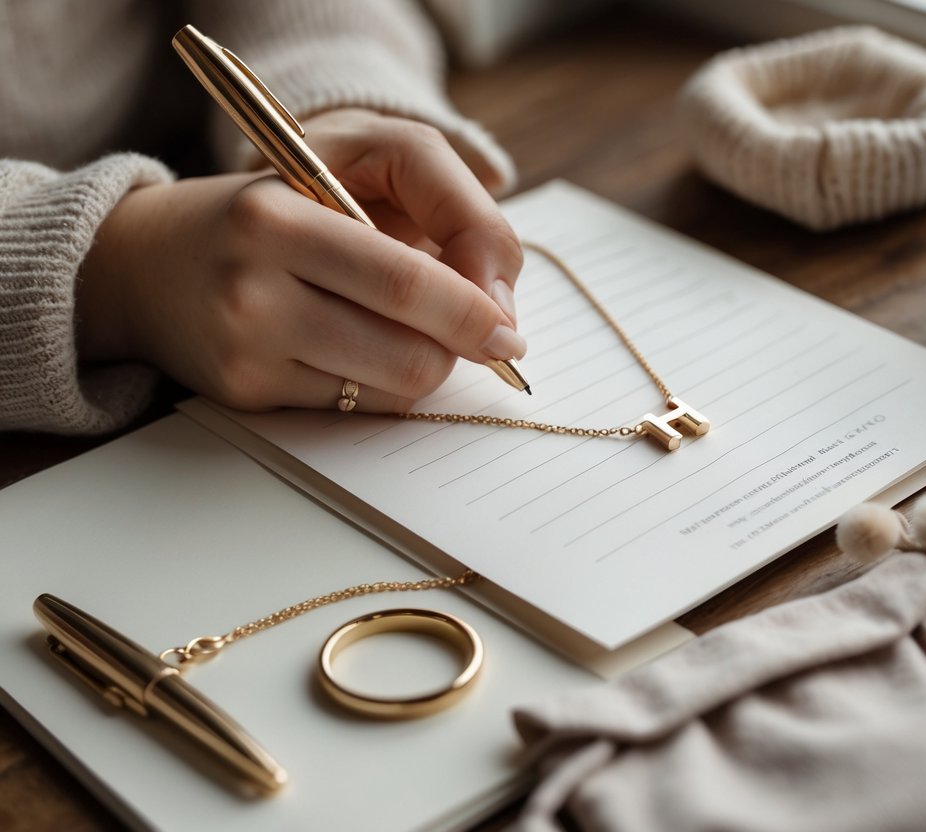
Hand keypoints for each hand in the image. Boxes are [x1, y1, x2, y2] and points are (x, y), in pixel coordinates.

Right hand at [77, 111, 523, 412]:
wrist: (146, 263)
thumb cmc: (272, 205)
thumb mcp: (350, 166)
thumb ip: (439, 211)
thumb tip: (497, 308)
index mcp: (276, 218)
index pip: (405, 282)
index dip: (474, 312)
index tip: (511, 329)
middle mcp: (251, 291)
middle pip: (409, 354)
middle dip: (464, 351)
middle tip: (488, 339)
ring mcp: (246, 352)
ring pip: (393, 390)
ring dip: (427, 365)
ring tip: (412, 328)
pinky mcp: (246, 396)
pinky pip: (357, 407)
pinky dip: (382, 381)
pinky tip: (359, 347)